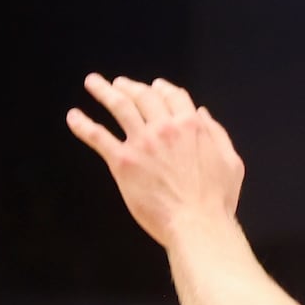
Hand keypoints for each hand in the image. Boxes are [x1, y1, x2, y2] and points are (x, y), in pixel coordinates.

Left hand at [66, 75, 243, 250]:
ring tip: (93, 83)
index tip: (154, 86)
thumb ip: (216, 133)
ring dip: (104, 92)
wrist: (196, 222)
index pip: (174, 96)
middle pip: (144, 96)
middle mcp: (165, 127)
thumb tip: (202, 113)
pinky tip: (73, 116)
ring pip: (120, 107)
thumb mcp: (231, 160)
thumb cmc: (217, 198)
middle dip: (130, 86)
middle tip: (118, 83)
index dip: (163, 88)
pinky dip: (84, 124)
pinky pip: (99, 137)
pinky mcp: (122, 162)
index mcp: (191, 125)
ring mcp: (142, 143)